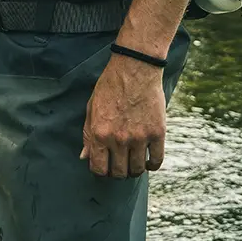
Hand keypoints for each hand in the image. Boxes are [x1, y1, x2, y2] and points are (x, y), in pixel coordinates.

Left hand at [81, 54, 165, 177]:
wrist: (136, 67)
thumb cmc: (111, 85)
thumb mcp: (92, 107)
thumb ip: (87, 134)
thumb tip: (84, 157)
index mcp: (99, 133)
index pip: (98, 169)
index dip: (100, 171)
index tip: (105, 166)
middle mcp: (119, 139)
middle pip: (118, 173)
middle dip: (117, 171)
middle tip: (119, 163)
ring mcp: (139, 137)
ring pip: (136, 169)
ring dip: (134, 169)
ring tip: (133, 161)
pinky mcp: (157, 133)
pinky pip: (156, 160)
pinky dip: (152, 164)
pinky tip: (147, 159)